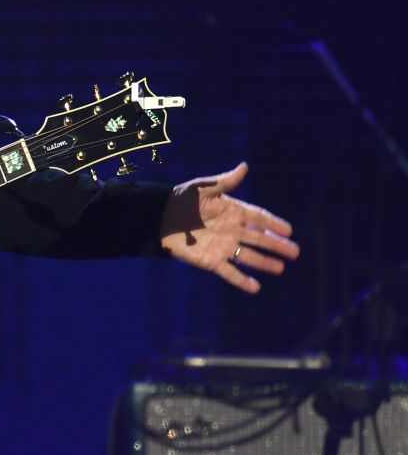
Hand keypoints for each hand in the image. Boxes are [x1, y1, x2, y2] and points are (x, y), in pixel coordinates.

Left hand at [159, 162, 299, 292]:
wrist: (159, 217)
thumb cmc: (181, 199)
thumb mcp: (202, 189)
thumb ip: (224, 182)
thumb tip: (244, 166)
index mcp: (232, 211)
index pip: (258, 218)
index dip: (273, 224)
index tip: (288, 230)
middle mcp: (231, 230)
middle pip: (258, 239)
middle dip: (276, 245)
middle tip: (294, 251)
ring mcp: (222, 246)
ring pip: (248, 256)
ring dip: (264, 263)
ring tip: (280, 268)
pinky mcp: (211, 260)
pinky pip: (229, 272)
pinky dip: (241, 280)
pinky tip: (255, 287)